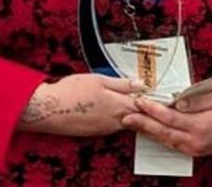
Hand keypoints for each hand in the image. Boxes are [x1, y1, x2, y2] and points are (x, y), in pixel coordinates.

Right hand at [18, 74, 144, 136]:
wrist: (48, 110)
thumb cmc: (70, 91)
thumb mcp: (98, 79)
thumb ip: (121, 83)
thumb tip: (140, 83)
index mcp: (118, 105)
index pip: (143, 105)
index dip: (153, 100)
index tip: (163, 96)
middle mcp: (114, 121)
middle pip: (137, 116)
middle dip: (144, 108)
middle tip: (151, 99)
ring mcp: (105, 129)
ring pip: (125, 121)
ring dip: (130, 113)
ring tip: (131, 102)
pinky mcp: (95, 133)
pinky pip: (113, 126)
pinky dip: (117, 118)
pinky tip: (111, 110)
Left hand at [122, 89, 211, 156]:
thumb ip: (195, 100)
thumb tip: (175, 103)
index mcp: (201, 126)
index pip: (170, 117)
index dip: (152, 109)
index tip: (139, 100)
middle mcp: (195, 141)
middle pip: (163, 132)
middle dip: (143, 123)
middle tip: (126, 115)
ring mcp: (195, 149)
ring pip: (165, 140)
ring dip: (148, 131)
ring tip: (132, 122)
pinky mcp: (195, 151)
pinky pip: (173, 144)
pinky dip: (160, 136)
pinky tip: (150, 130)